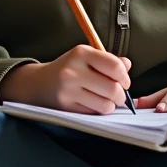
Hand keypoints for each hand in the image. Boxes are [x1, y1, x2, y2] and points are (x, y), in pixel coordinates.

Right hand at [0, 46, 130, 114]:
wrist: (39, 83)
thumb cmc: (69, 69)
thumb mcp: (86, 57)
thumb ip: (109, 60)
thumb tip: (127, 65)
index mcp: (81, 53)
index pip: (115, 66)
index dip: (125, 77)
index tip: (125, 82)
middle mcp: (73, 70)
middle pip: (113, 88)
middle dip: (121, 95)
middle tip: (119, 96)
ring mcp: (68, 90)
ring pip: (105, 104)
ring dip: (110, 105)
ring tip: (105, 100)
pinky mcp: (65, 106)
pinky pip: (93, 113)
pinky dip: (98, 111)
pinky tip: (93, 104)